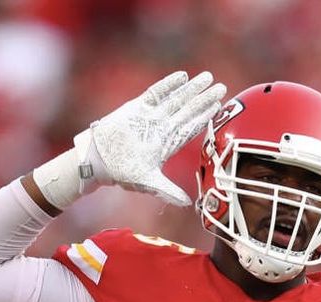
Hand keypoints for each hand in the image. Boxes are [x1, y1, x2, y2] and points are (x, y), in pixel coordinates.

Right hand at [75, 70, 225, 205]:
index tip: (219, 108)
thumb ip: (169, 192)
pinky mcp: (136, 107)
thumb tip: (188, 204)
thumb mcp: (149, 183)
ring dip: (191, 89)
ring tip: (207, 77)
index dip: (205, 118)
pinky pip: (156, 93)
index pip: (191, 128)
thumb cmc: (122, 173)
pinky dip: (168, 85)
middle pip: (188, 110)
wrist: (99, 161)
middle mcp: (162, 127)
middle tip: (221, 87)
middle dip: (204, 99)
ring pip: (175, 99)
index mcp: (167, 143)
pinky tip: (182, 76)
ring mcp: (150, 116)